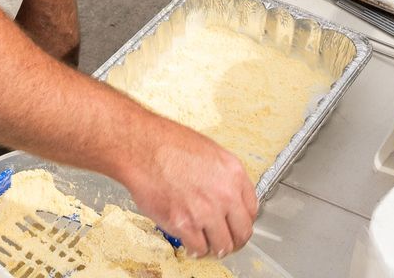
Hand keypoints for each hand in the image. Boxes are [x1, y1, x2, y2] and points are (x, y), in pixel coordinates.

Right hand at [121, 127, 257, 258]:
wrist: (142, 148)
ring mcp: (205, 211)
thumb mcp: (209, 152)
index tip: (236, 224)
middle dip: (234, 240)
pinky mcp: (184, 224)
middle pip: (242, 232)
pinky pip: (198, 248)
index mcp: (233, 173)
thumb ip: (222, 176)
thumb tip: (226, 195)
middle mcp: (225, 194)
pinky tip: (190, 244)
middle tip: (226, 241)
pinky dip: (195, 250)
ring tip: (206, 244)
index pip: (252, 210)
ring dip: (215, 247)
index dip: (243, 221)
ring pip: (222, 246)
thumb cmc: (168, 144)